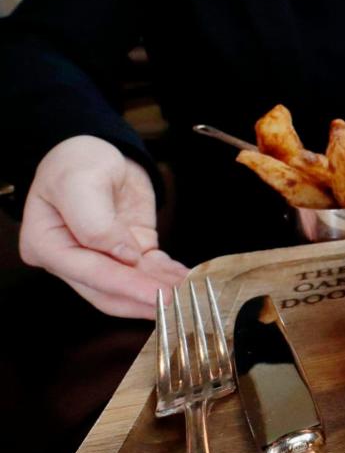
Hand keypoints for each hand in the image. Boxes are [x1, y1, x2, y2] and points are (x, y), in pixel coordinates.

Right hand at [19, 136, 187, 317]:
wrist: (98, 150)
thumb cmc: (77, 162)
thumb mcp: (79, 182)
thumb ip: (95, 222)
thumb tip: (123, 256)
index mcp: (46, 244)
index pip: (88, 273)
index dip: (124, 285)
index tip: (155, 294)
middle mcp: (70, 259)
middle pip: (108, 290)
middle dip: (144, 297)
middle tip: (178, 303)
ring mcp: (100, 258)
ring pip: (131, 286)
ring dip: (161, 290)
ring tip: (190, 294)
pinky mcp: (128, 253)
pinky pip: (148, 270)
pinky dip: (168, 276)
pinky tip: (187, 279)